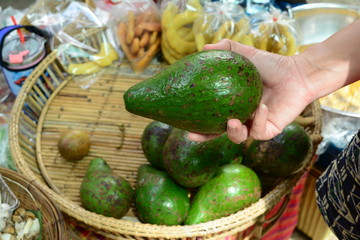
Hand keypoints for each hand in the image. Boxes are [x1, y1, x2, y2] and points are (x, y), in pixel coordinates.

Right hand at [188, 39, 313, 143]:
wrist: (297, 73)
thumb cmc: (272, 65)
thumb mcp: (246, 54)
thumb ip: (226, 48)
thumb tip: (203, 48)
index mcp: (233, 105)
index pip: (212, 118)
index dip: (198, 124)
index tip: (185, 126)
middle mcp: (242, 118)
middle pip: (219, 133)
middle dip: (206, 138)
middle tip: (194, 135)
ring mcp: (255, 125)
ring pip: (239, 137)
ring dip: (233, 132)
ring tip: (232, 121)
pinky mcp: (270, 130)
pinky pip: (259, 131)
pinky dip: (258, 120)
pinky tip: (261, 108)